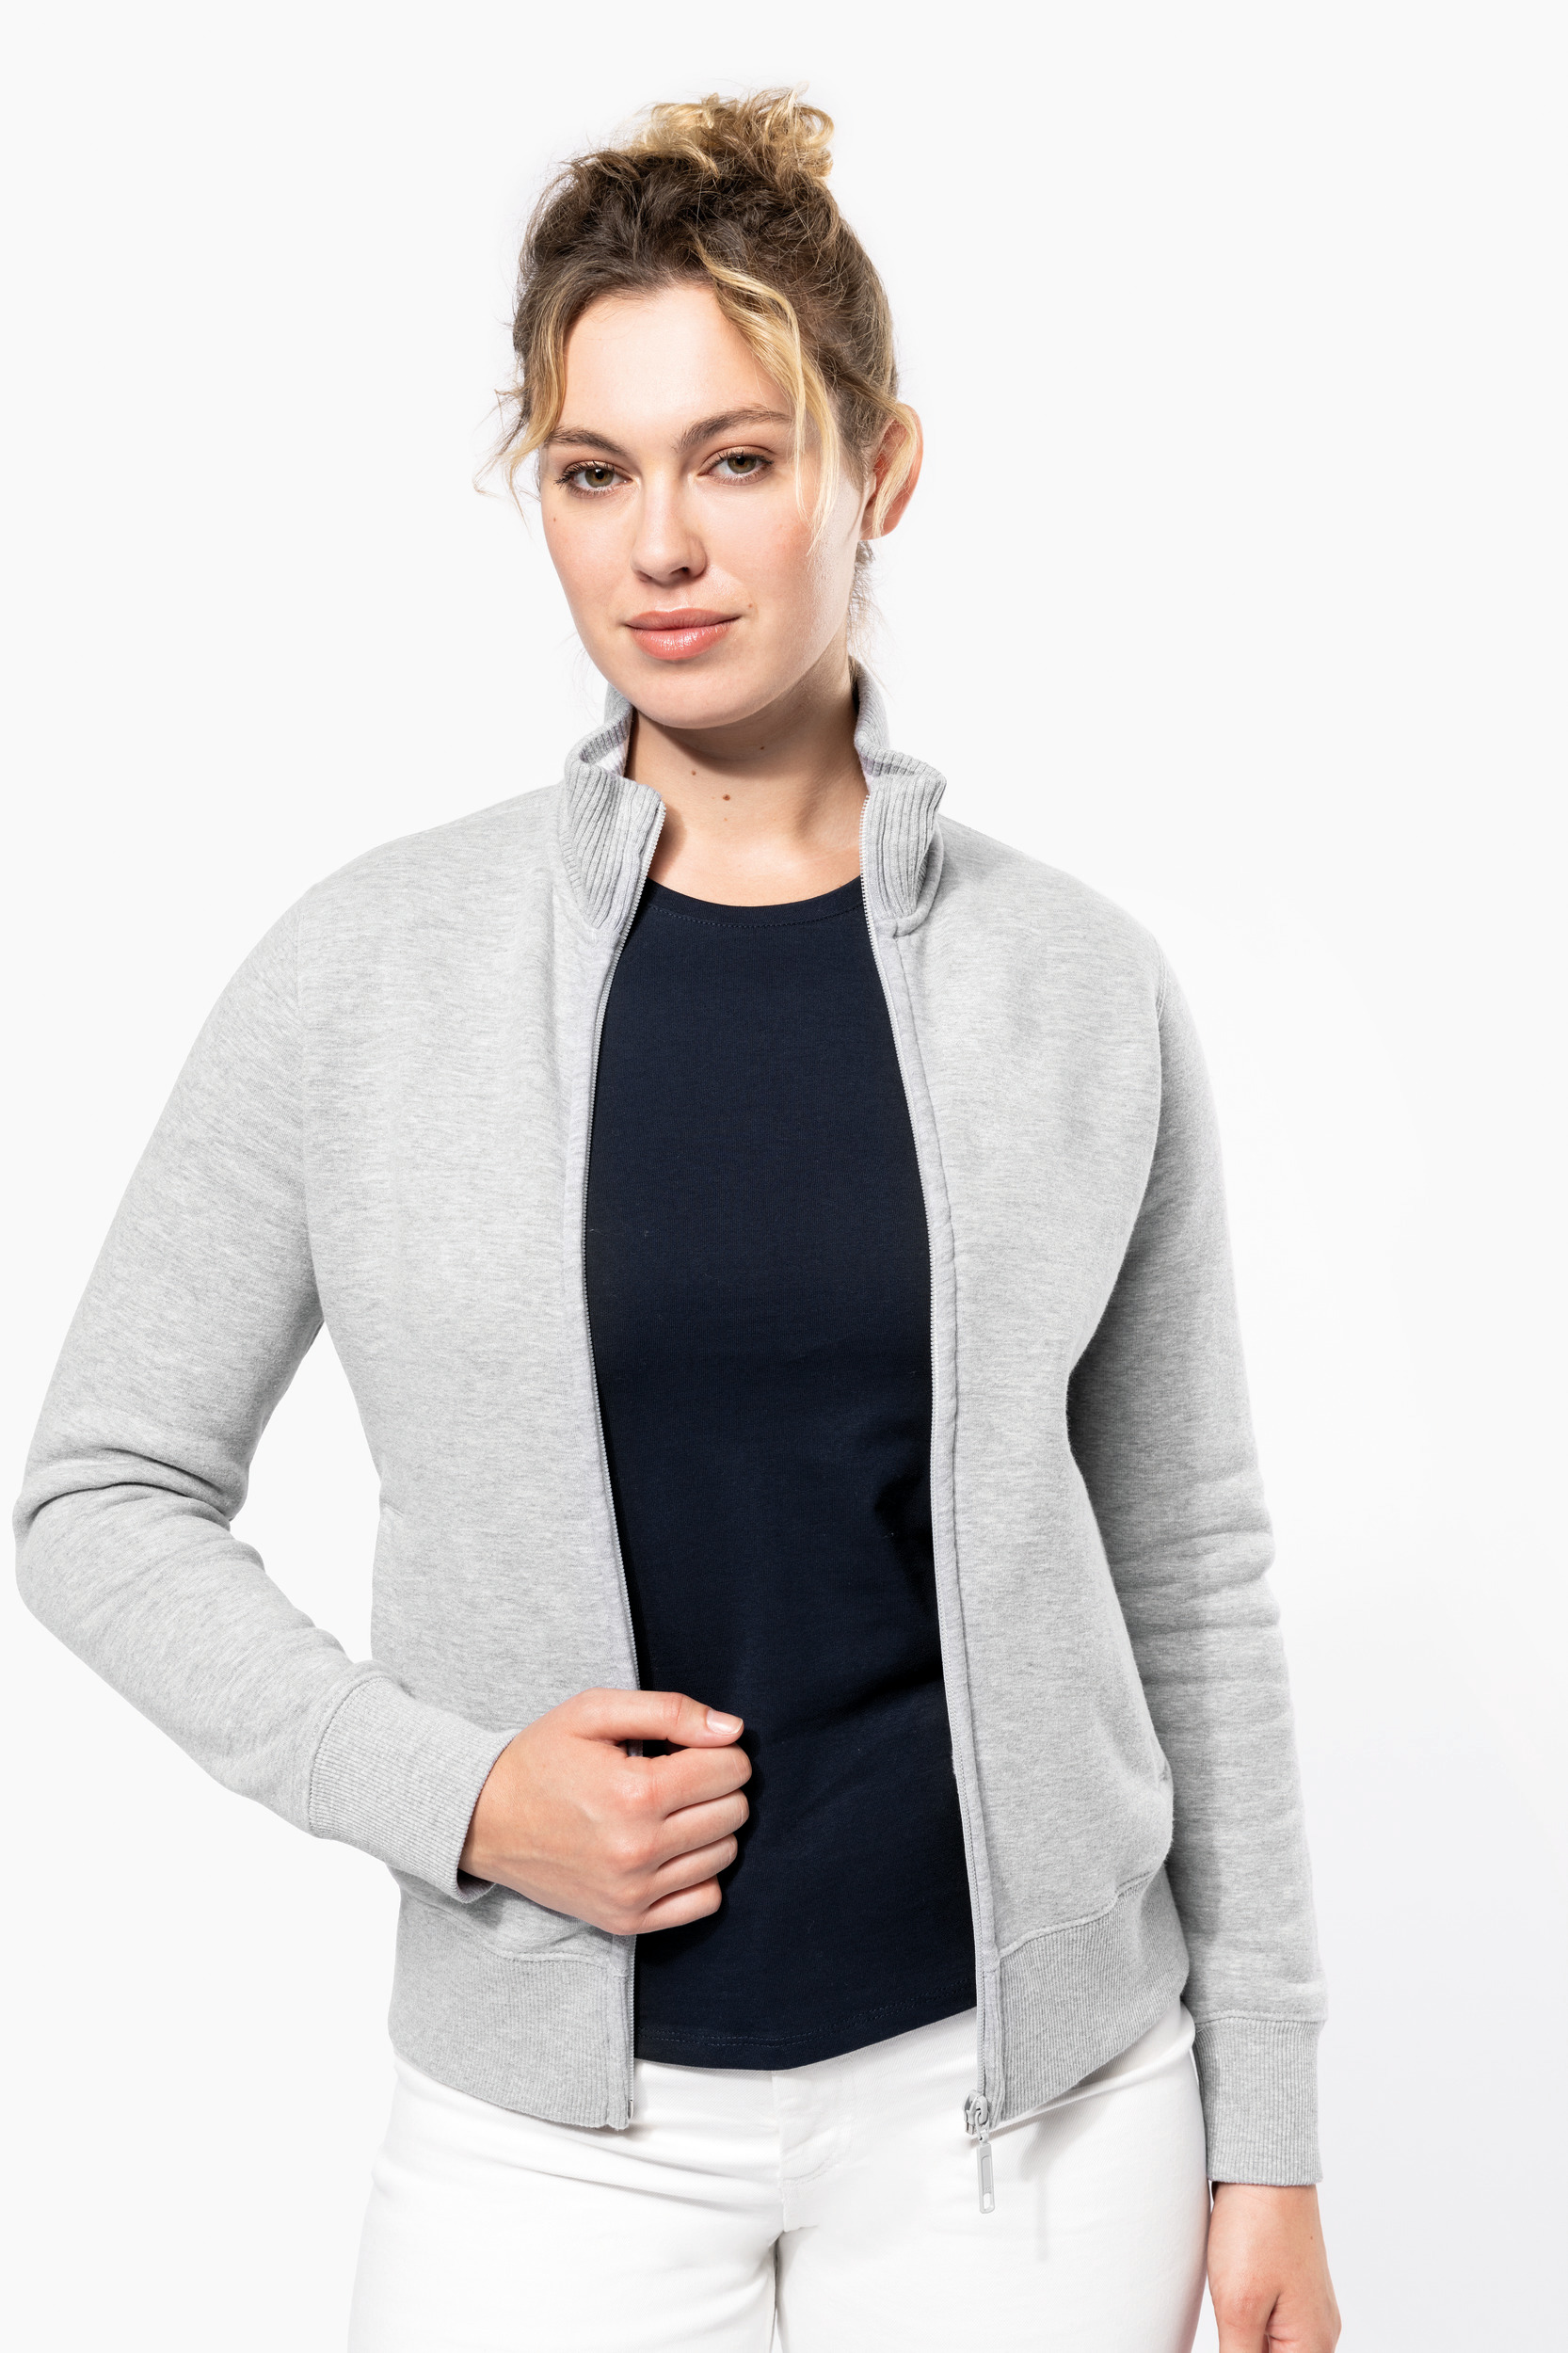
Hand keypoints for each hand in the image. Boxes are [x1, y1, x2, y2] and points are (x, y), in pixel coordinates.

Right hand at [459, 1687, 750, 1934]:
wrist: (483, 1820)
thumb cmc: (541, 1758)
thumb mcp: (594, 1711)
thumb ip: (669, 1711)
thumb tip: (732, 1730)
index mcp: (634, 1793)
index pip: (730, 1770)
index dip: (720, 1750)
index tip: (692, 1747)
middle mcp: (638, 1850)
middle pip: (734, 1812)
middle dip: (720, 1784)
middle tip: (682, 1774)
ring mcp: (633, 1893)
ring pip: (725, 1854)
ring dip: (711, 1825)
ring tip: (671, 1809)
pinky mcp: (626, 1921)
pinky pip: (705, 1900)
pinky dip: (701, 1871)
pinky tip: (672, 1848)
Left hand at [1207, 2183, 1339, 2350]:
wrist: (1264, 2163)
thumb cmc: (1256, 2227)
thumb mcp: (1239, 2308)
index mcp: (1314, 2344)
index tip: (1230, 2343)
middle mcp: (1320, 2331)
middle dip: (1245, 2351)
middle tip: (1226, 2326)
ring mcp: (1307, 2307)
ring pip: (1275, 2349)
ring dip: (1246, 2344)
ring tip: (1227, 2320)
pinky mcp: (1291, 2287)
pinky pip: (1274, 2328)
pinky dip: (1251, 2333)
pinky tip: (1230, 2319)